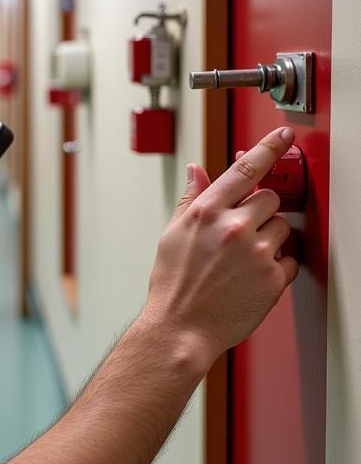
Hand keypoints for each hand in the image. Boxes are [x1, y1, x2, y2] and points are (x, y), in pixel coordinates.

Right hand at [141, 127, 299, 366]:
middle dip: (261, 211)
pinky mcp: (274, 278)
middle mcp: (233, 227)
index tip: (283, 135)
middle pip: (270, 198)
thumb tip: (197, 170)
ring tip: (244, 259)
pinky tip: (253, 277)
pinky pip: (291, 260)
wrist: (181, 328)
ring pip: (284, 228)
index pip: (245, 169)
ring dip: (271, 238)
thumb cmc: (174, 285)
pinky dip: (278, 266)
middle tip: (242, 233)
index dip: (268, 148)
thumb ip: (191, 199)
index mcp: (206, 212)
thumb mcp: (173, 234)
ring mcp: (256, 252)